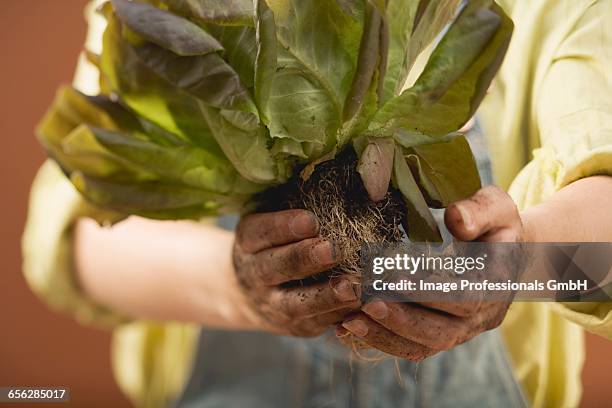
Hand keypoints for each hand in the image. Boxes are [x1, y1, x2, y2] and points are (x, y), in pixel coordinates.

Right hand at [233, 209, 361, 336]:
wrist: (251, 293)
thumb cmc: (277, 242)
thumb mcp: (274, 220)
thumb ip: (298, 204)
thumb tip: (346, 186)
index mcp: (248, 241)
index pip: (260, 232)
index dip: (283, 226)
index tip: (311, 220)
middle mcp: (255, 275)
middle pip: (276, 268)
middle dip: (305, 259)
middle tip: (332, 250)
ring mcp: (273, 305)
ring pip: (296, 304)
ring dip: (326, 296)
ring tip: (353, 287)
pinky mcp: (296, 327)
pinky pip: (319, 323)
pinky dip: (342, 315)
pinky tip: (365, 305)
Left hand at [336, 186, 522, 358]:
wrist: (504, 251)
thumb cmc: (495, 223)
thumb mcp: (497, 207)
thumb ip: (479, 211)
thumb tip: (456, 220)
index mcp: (496, 287)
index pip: (463, 297)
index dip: (427, 290)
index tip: (392, 276)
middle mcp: (482, 318)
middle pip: (440, 332)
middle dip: (400, 319)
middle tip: (365, 303)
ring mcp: (462, 331)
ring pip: (423, 346)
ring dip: (385, 335)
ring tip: (349, 320)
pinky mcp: (443, 334)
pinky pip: (412, 347)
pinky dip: (381, 340)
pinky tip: (348, 327)